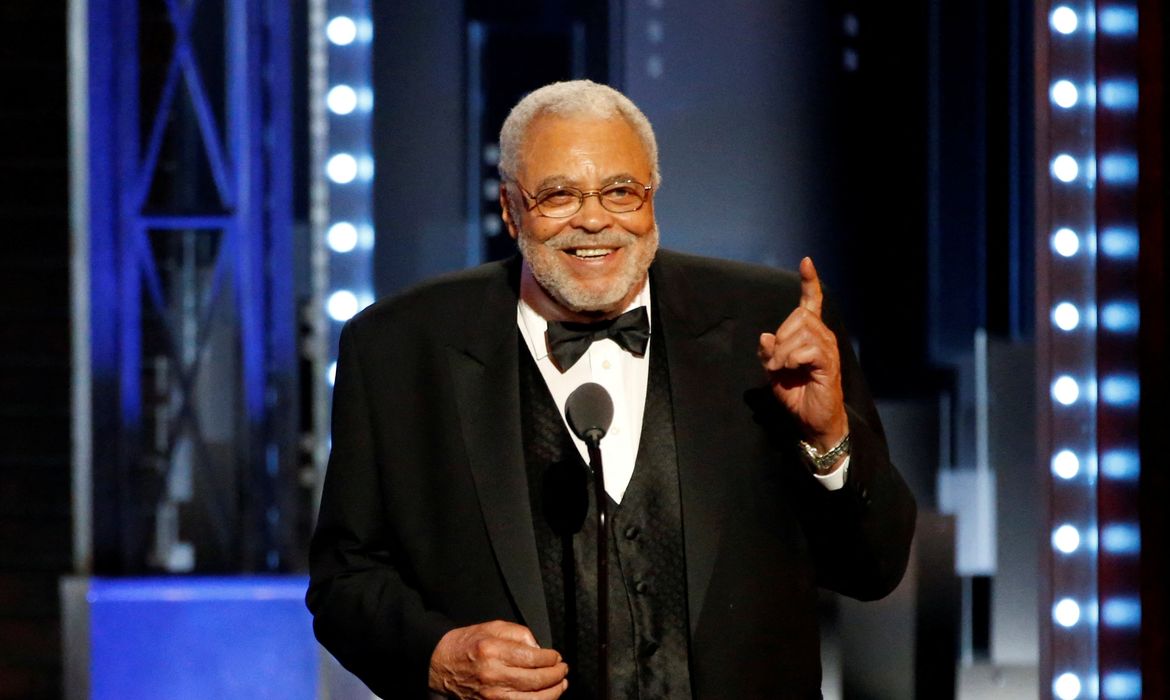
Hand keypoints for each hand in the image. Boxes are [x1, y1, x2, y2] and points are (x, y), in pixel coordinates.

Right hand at [428, 620, 568, 698]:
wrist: (440, 663)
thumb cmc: (466, 644)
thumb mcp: (492, 627)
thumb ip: (519, 634)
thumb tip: (539, 649)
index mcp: (494, 652)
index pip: (534, 659)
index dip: (551, 658)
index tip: (557, 656)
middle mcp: (493, 676)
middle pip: (536, 680)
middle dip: (556, 675)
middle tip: (563, 669)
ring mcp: (491, 696)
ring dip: (553, 693)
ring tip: (561, 685)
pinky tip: (545, 697)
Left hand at [757, 257, 848, 450]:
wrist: (813, 421)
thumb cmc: (797, 394)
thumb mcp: (774, 371)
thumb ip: (768, 352)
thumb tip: (765, 336)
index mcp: (810, 334)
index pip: (811, 303)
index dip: (809, 282)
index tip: (806, 261)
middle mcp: (823, 336)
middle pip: (798, 316)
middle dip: (779, 339)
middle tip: (775, 364)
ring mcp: (828, 349)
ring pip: (801, 332)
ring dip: (782, 352)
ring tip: (781, 370)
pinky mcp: (828, 363)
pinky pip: (807, 349)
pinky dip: (791, 359)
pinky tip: (790, 370)